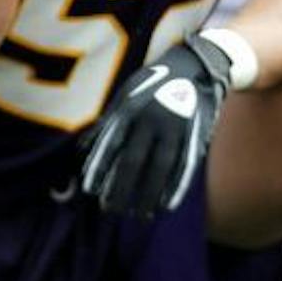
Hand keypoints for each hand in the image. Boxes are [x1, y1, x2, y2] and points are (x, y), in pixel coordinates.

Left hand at [80, 37, 233, 217]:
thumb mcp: (127, 94)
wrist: (197, 66)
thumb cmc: (154, 82)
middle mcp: (152, 119)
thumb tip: (83, 151)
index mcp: (131, 108)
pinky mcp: (195, 135)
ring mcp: (176, 127)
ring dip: (148, 195)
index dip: (99, 170)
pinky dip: (175, 189)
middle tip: (111, 209)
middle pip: (133, 162)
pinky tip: (166, 206)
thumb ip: (107, 123)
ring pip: (159, 169)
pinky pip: (184, 167)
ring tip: (139, 214)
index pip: (110, 145)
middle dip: (121, 189)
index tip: (90, 191)